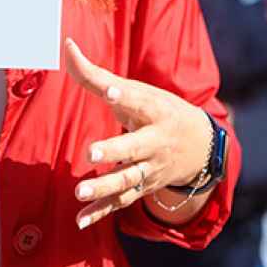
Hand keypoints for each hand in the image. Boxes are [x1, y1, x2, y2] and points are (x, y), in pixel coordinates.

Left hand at [65, 39, 213, 229]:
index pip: (140, 101)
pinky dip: (101, 212)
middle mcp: (155, 141)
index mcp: (155, 110)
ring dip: (104, 187)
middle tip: (92, 152)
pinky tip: (80, 220)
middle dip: (115, 150)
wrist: (199, 146)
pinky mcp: (142, 188)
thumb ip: (97, 75)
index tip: (111, 92)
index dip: (125, 95)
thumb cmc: (158, 111)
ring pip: (127, 180)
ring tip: (79, 191)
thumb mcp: (138, 91)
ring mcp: (150, 168)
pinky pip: (121, 202)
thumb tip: (66, 46)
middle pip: (135, 147)